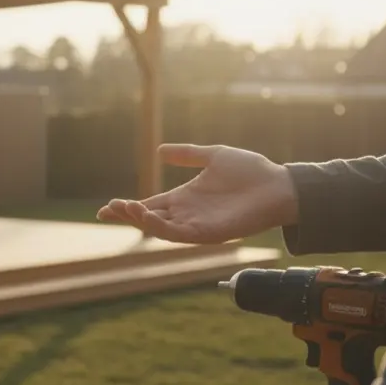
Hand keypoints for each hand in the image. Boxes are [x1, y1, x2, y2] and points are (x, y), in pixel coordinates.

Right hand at [98, 144, 299, 242]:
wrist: (279, 185)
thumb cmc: (251, 171)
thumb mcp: (213, 155)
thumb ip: (187, 155)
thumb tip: (160, 150)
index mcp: (184, 198)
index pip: (149, 205)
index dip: (127, 208)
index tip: (106, 207)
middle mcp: (187, 214)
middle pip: (148, 219)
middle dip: (126, 216)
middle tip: (108, 210)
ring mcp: (196, 225)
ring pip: (160, 229)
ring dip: (140, 221)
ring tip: (126, 208)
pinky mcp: (208, 234)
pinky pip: (179, 234)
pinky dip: (161, 227)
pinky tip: (148, 216)